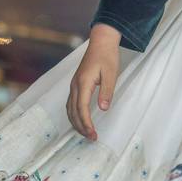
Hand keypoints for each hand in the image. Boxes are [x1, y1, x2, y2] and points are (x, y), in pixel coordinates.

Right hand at [67, 24, 120, 140]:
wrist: (101, 42)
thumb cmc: (107, 56)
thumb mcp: (111, 74)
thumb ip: (106, 92)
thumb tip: (103, 108)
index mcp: (83, 83)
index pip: (82, 108)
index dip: (86, 123)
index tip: (93, 134)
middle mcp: (75, 85)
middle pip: (73, 111)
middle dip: (81, 127)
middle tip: (91, 138)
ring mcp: (73, 85)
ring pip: (70, 109)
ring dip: (76, 123)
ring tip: (86, 133)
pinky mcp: (75, 84)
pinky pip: (71, 103)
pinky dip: (74, 115)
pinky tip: (80, 120)